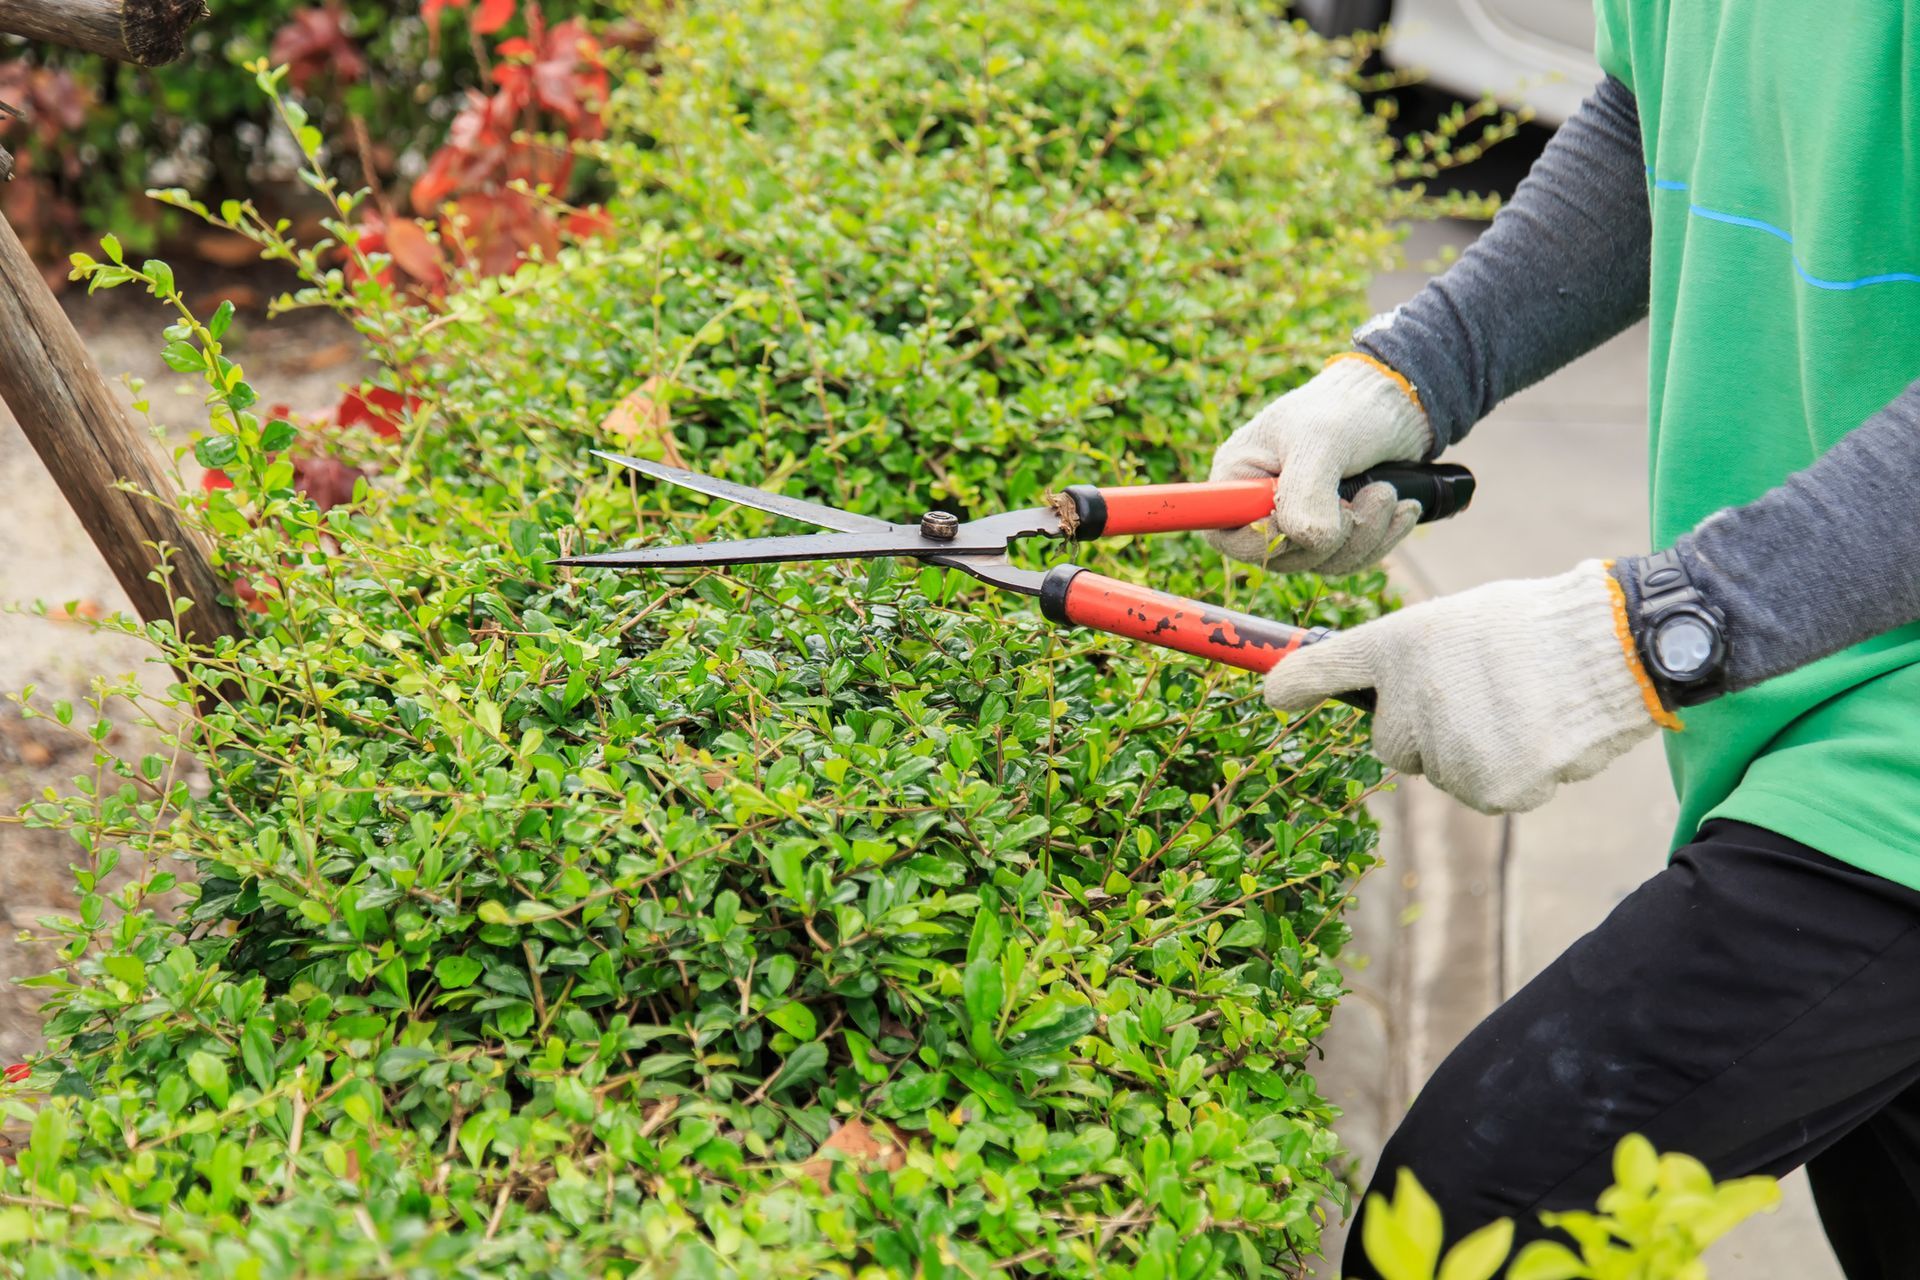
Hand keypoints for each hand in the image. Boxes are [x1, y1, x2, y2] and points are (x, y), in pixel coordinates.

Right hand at [1206, 356, 1434, 574]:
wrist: (1393, 404)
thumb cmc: (1346, 408)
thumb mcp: (1322, 441)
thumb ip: (1307, 493)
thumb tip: (1310, 541)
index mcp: (1238, 476)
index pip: (1223, 533)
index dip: (1262, 541)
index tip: (1301, 522)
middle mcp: (1258, 504)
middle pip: (1281, 557)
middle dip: (1337, 535)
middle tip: (1375, 494)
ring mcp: (1294, 521)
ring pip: (1321, 561)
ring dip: (1366, 535)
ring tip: (1388, 493)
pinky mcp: (1328, 530)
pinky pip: (1347, 559)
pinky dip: (1380, 538)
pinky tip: (1402, 509)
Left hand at [1262, 560, 1676, 813]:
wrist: (1613, 647)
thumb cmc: (1534, 629)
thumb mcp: (1452, 624)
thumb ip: (1403, 662)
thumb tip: (1365, 700)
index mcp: (1399, 647)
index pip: (1329, 667)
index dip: (1295, 683)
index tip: (1272, 695)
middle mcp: (1410, 699)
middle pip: (1392, 744)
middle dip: (1426, 729)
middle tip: (1479, 692)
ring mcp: (1449, 748)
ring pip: (1443, 772)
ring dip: (1474, 752)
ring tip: (1520, 705)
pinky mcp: (1491, 787)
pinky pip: (1486, 792)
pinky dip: (1512, 772)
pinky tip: (1540, 731)